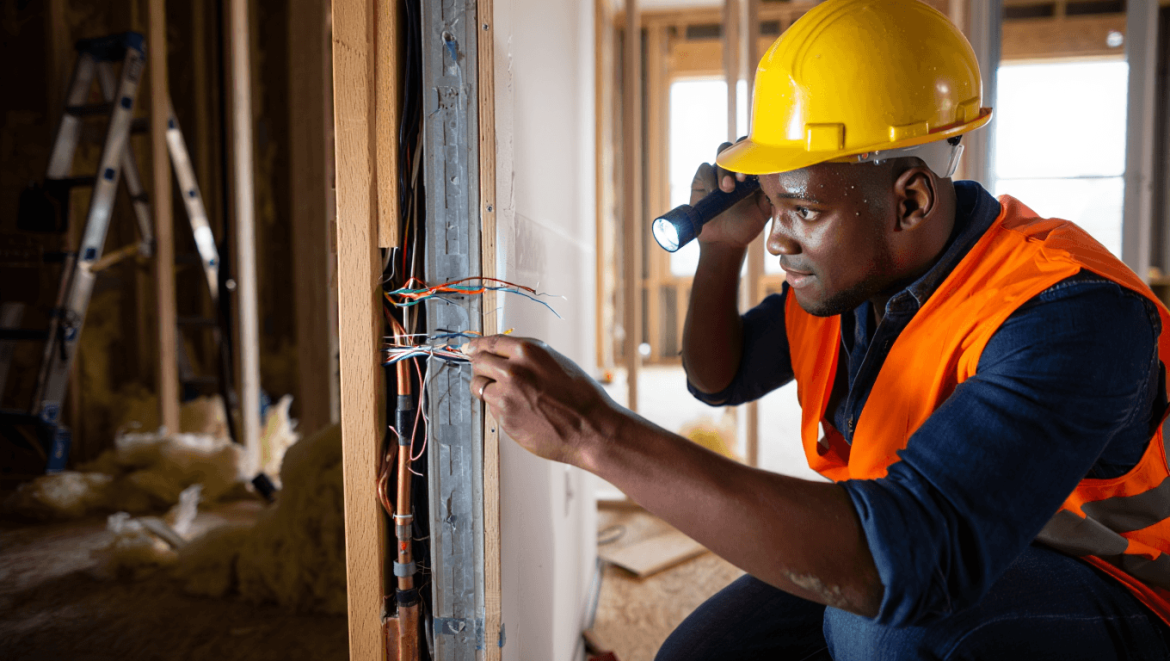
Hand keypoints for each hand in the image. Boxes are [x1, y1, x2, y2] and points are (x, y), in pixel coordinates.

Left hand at [467, 335, 622, 468]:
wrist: (591, 428)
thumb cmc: (582, 397)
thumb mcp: (556, 362)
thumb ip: (528, 357)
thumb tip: (505, 355)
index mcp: (527, 351)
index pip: (490, 342)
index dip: (477, 345)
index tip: (470, 348)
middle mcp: (512, 370)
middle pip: (478, 362)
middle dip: (479, 366)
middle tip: (484, 371)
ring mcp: (505, 396)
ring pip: (478, 386)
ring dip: (486, 388)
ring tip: (508, 395)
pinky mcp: (504, 419)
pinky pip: (490, 407)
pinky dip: (499, 407)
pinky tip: (520, 410)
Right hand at [690, 141, 771, 248]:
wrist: (724, 242)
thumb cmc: (746, 225)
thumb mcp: (764, 211)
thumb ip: (771, 194)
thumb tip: (779, 178)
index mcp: (754, 172)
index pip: (756, 152)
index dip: (757, 156)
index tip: (758, 172)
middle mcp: (736, 168)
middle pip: (737, 146)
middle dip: (739, 158)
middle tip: (741, 178)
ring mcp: (719, 172)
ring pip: (721, 154)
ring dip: (725, 169)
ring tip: (727, 188)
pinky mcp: (702, 180)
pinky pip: (704, 169)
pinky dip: (709, 177)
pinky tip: (714, 192)